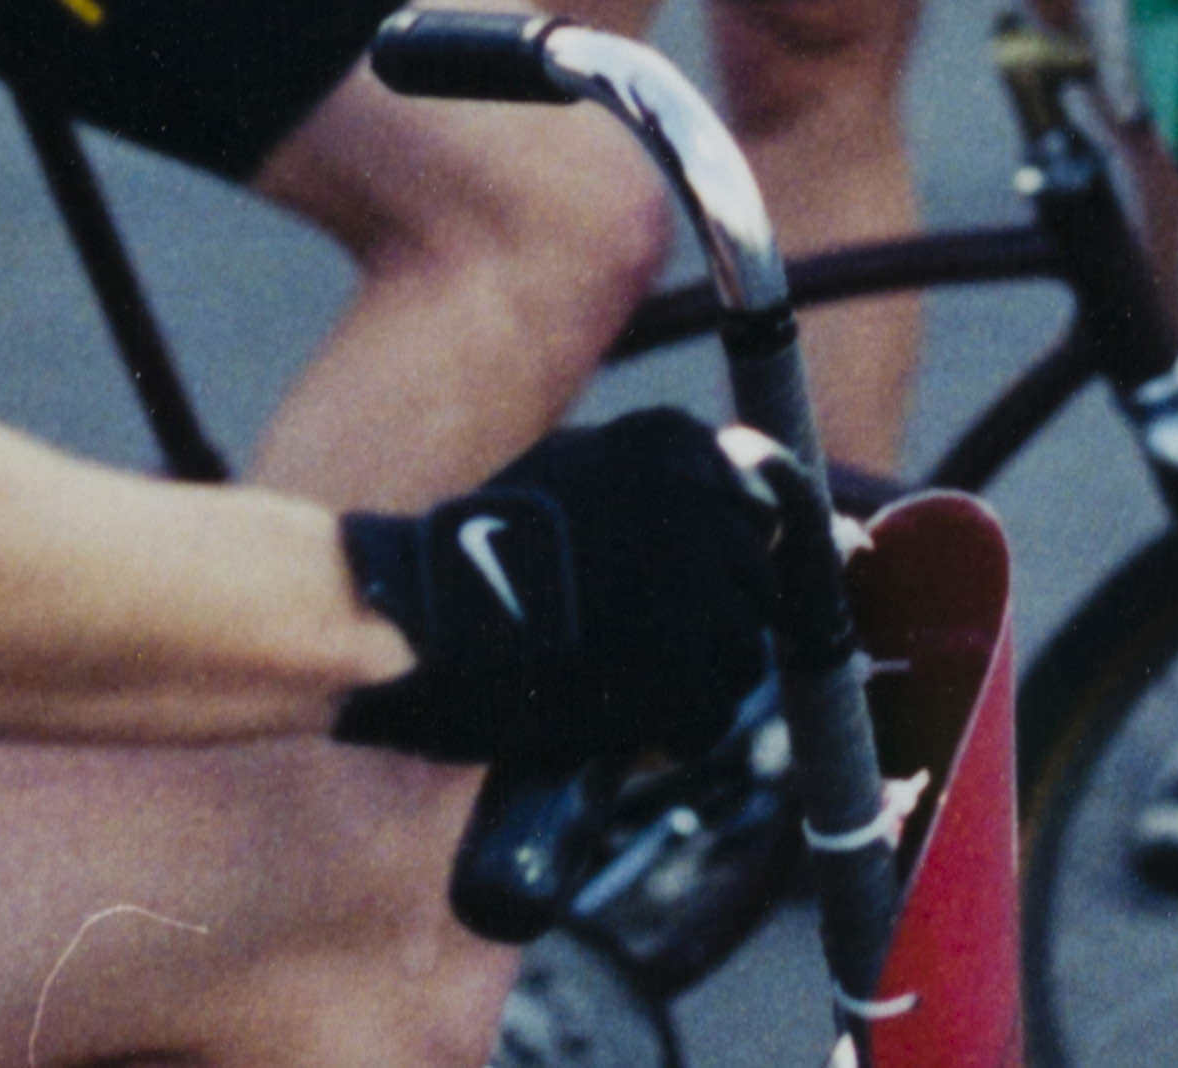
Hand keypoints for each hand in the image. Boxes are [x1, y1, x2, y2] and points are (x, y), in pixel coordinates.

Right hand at [337, 409, 788, 769]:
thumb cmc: (484, 546)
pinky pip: (711, 717)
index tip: (663, 588)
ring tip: (625, 685)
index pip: (753, 513)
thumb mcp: (577, 465)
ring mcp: (697, 592)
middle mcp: (700, 505)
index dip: (711, 565)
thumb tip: (757, 472)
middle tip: (638, 647)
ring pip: (742, 654)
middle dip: (708, 624)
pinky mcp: (681, 676)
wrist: (419, 619)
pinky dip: (673, 734)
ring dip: (694, 680)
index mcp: (674, 443)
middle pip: (753, 586)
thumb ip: (664, 470)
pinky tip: (624, 724)